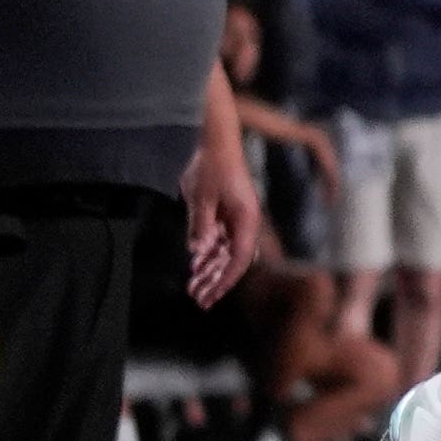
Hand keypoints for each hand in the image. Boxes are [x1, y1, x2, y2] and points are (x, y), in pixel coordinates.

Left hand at [182, 133, 264, 304]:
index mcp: (247, 219)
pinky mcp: (226, 213)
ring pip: (226, 253)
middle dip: (217, 281)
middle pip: (234, 260)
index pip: (240, 258)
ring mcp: (236, 218)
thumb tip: (197, 252)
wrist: (215, 139)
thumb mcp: (202, 197)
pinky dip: (208, 254)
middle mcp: (245, 222)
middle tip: (199, 300)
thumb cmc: (212, 165)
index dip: (226, 279)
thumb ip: (201, 225)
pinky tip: (195, 265)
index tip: (212, 295)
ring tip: (193, 288)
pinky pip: (219, 240)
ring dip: (211, 270)